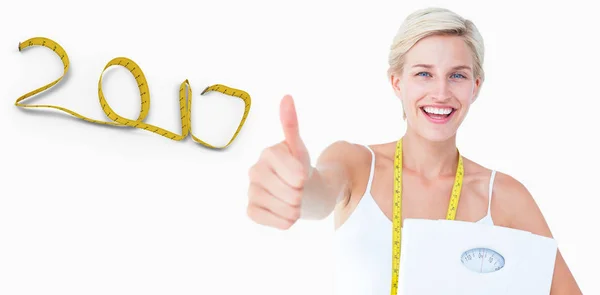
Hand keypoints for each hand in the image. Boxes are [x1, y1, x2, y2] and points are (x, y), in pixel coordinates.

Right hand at [247, 95, 310, 229]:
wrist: (303, 194)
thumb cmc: (302, 169)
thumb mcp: (301, 150)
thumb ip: (291, 126)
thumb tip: (286, 97)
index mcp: (268, 153)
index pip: (294, 173)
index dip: (303, 178)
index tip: (303, 175)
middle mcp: (254, 170)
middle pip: (290, 192)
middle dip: (301, 195)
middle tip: (299, 190)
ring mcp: (251, 191)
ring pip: (282, 207)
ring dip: (295, 210)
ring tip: (295, 202)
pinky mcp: (251, 210)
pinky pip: (268, 219)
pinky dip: (282, 221)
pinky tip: (286, 214)